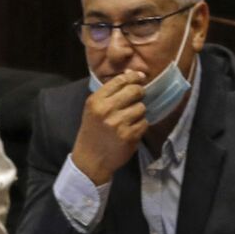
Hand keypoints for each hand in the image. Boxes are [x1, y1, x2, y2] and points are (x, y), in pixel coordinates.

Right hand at [70, 70, 147, 184]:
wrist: (90, 159)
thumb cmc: (93, 131)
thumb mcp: (94, 109)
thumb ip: (110, 93)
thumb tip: (132, 74)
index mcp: (95, 101)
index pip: (120, 81)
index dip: (133, 78)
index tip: (140, 78)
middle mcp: (106, 110)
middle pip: (135, 91)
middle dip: (139, 94)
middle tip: (136, 99)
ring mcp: (118, 123)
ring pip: (141, 107)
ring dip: (139, 113)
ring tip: (129, 120)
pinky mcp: (129, 135)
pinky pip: (144, 122)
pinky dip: (140, 126)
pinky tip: (130, 131)